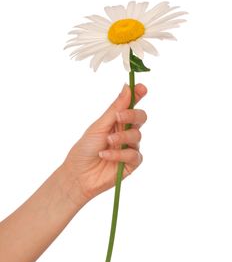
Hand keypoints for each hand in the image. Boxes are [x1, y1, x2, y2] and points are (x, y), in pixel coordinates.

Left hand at [62, 83, 147, 204]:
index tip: (141, 88)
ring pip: (137, 136)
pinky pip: (134, 155)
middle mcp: (126, 133)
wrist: (78, 174)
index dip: (138, 95)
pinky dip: (119, 154)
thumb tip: (127, 87)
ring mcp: (130, 148)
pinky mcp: (132, 164)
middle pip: (141, 117)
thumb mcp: (99, 126)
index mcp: (117, 121)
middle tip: (118, 117)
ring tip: (107, 142)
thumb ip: (115, 108)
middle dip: (132, 115)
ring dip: (121, 137)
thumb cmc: (85, 149)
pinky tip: (105, 155)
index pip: (131, 105)